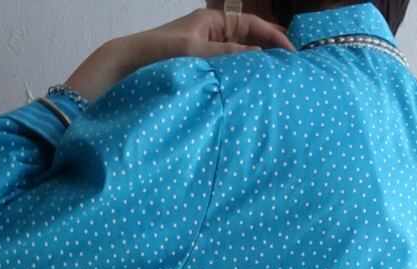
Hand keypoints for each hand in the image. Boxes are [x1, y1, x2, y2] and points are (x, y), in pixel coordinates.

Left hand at [64, 6, 294, 100]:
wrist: (124, 70)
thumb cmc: (156, 54)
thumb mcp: (196, 52)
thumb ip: (229, 56)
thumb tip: (261, 61)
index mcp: (212, 22)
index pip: (253, 25)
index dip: (274, 37)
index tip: (292, 54)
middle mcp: (211, 38)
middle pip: (249, 44)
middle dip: (269, 56)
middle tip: (289, 74)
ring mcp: (205, 59)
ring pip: (238, 64)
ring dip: (254, 75)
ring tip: (273, 89)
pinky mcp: (198, 78)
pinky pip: (225, 80)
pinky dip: (237, 87)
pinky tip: (246, 100)